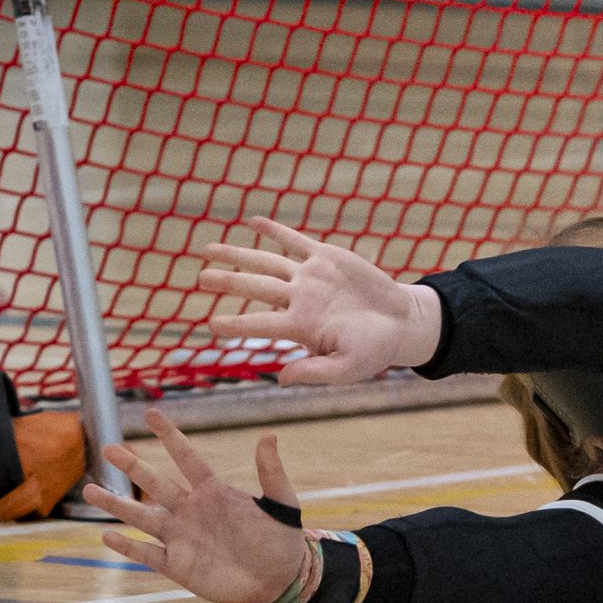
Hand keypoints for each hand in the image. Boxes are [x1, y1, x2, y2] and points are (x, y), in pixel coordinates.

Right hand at [87, 411, 308, 602]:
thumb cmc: (282, 540)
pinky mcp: (177, 565)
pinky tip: (108, 536)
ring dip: (117, 505)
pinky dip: (128, 546)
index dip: (170, 437)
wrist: (280, 580)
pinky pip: (147, 554)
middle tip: (108, 447)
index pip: (187, 459)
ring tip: (89, 489)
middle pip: (156, 484)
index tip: (151, 413)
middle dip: (133, 466)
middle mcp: (191, 511)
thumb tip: (269, 435)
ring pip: (142, 517)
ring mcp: (182, 538)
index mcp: (215, 492)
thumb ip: (272, 472)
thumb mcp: (282, 503)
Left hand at [198, 218, 442, 385]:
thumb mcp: (348, 368)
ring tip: (208, 249)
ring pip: (267, 262)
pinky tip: (252, 222)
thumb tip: (281, 379)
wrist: (401, 323)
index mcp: (301, 326)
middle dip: (228, 281)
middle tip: (201, 278)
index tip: (210, 325)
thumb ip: (315, 372)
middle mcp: (299, 299)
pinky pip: (296, 241)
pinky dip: (275, 231)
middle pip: (256, 286)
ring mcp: (311, 277)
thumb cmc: (374, 351)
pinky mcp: (328, 258)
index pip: (261, 324)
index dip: (236, 325)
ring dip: (238, 255)